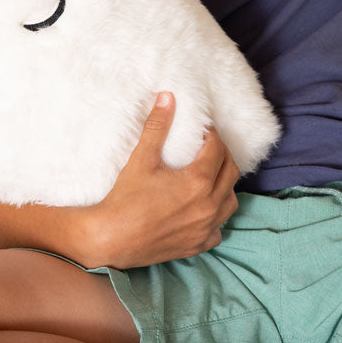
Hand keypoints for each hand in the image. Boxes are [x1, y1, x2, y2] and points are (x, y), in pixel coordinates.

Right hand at [90, 92, 240, 269]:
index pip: (217, 149)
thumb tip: (168, 97)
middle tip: (208, 147)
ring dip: (225, 185)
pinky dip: (217, 216)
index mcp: (197, 182)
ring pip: (230, 201)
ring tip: (210, 174)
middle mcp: (208, 206)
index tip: (203, 131)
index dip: (212, 135)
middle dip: (222, 155)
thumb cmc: (125, 198)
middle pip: (230, 172)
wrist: (110, 238)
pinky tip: (203, 208)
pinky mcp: (197, 246)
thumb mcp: (142, 157)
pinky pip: (219, 229)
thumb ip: (158, 126)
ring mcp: (204, 228)